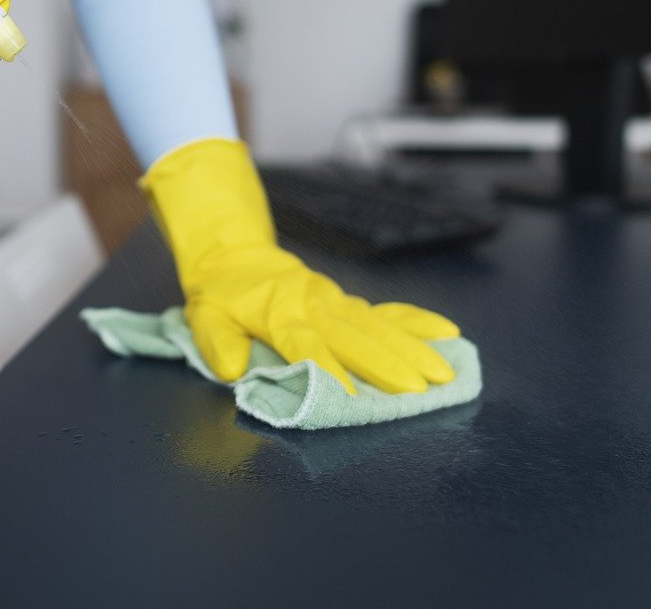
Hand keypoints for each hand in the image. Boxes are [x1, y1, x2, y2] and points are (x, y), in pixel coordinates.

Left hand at [141, 139, 459, 394]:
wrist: (235, 255)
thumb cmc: (220, 295)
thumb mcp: (204, 317)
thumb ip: (217, 343)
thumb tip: (232, 370)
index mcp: (278, 314)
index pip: (306, 346)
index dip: (328, 370)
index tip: (351, 395)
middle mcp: (314, 307)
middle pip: (354, 337)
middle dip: (387, 363)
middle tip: (420, 388)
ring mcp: (335, 302)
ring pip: (377, 326)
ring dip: (412, 348)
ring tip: (444, 371)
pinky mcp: (346, 301)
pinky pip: (385, 311)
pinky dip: (416, 322)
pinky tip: (447, 333)